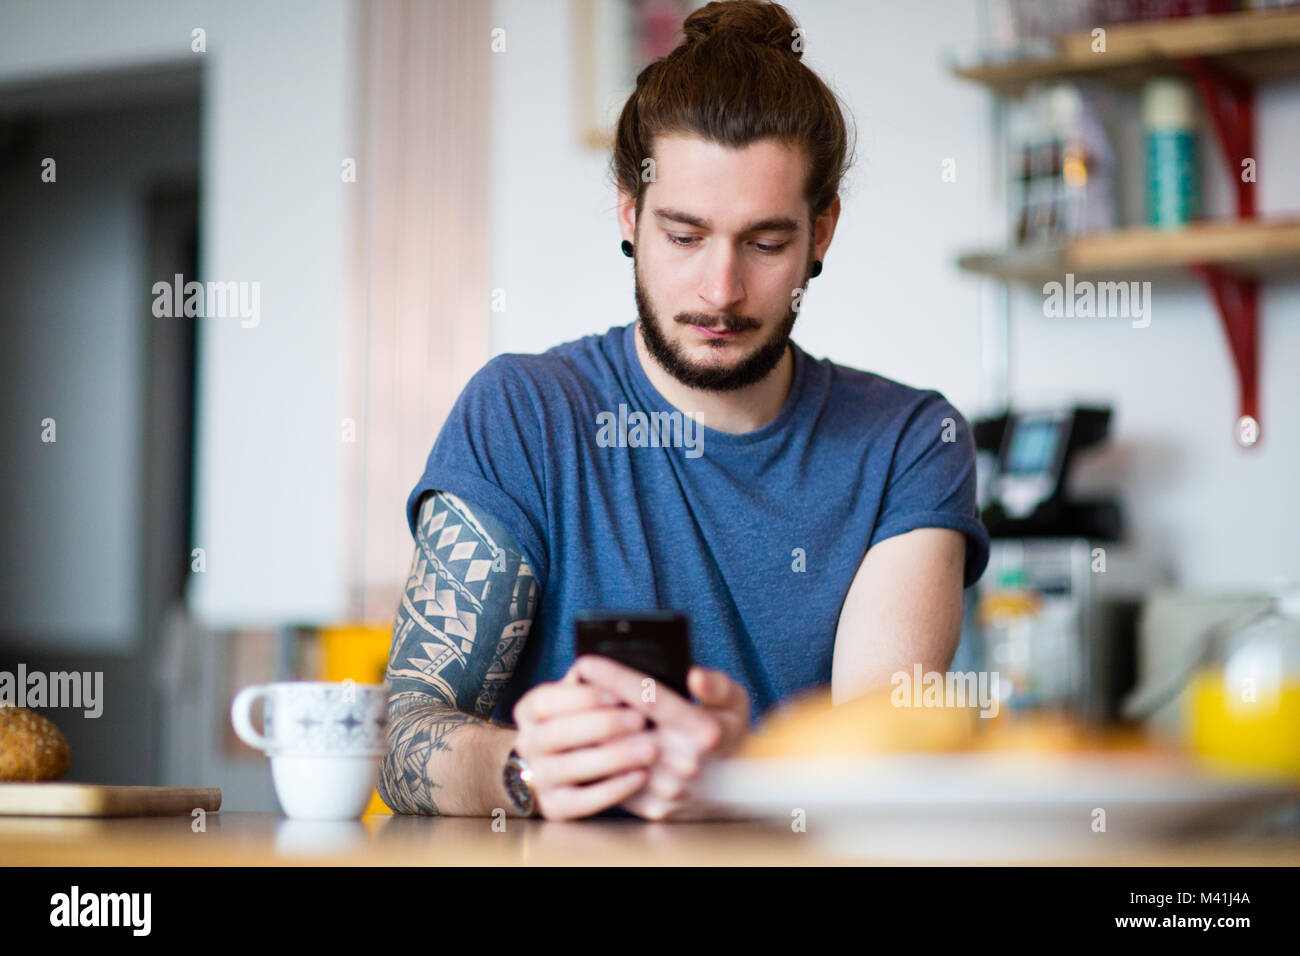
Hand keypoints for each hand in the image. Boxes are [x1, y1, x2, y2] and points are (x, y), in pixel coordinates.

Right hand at [510, 663, 657, 820]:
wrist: (562, 767)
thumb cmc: (583, 720)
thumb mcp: (580, 696)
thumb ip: (587, 682)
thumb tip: (593, 665)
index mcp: (529, 711)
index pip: (547, 700)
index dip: (582, 697)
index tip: (618, 693)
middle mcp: (525, 744)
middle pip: (558, 733)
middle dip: (603, 725)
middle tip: (640, 721)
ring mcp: (536, 778)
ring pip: (569, 768)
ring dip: (612, 757)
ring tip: (649, 749)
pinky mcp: (553, 807)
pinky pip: (581, 802)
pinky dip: (612, 790)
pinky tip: (639, 777)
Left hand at [571, 655, 750, 820]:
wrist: (735, 786)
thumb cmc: (726, 730)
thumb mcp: (734, 700)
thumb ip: (716, 684)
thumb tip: (694, 676)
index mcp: (705, 731)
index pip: (650, 698)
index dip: (615, 677)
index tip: (586, 662)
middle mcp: (687, 763)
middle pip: (623, 729)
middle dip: (592, 705)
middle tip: (572, 685)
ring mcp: (669, 790)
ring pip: (614, 756)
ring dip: (591, 733)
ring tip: (575, 712)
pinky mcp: (655, 809)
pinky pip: (615, 781)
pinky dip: (600, 760)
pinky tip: (589, 742)